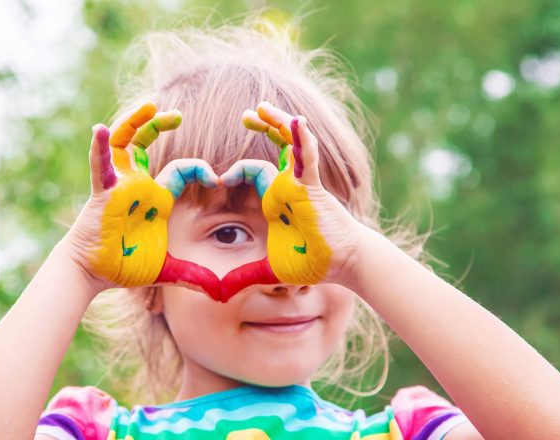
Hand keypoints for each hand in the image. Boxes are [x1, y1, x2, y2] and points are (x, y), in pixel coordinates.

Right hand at [63, 102, 222, 299]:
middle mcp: (137, 184)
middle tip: (178, 114)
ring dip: (136, 122)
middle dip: (160, 125)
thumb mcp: (166, 269)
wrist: (93, 273)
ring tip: (150, 105)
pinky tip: (101, 130)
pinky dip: (100, 148)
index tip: (217, 178)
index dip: (200, 169)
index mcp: (156, 198)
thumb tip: (219, 291)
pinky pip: (100, 165)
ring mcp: (118, 184)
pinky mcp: (102, 192)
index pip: (182, 171)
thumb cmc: (124, 266)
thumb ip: (192, 276)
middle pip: (147, 143)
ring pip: (125, 143)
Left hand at [218, 101, 363, 300]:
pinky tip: (297, 122)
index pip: (252, 172)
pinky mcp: (312, 186)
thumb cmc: (311, 262)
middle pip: (273, 148)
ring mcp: (300, 182)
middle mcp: (287, 185)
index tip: (217, 179)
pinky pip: (306, 158)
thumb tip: (219, 294)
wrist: (341, 264)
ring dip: (278, 124)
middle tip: (246, 114)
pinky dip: (302, 140)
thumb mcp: (268, 270)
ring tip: (261, 107)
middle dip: (262, 128)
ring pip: (290, 144)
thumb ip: (244, 276)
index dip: (235, 171)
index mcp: (275, 199)